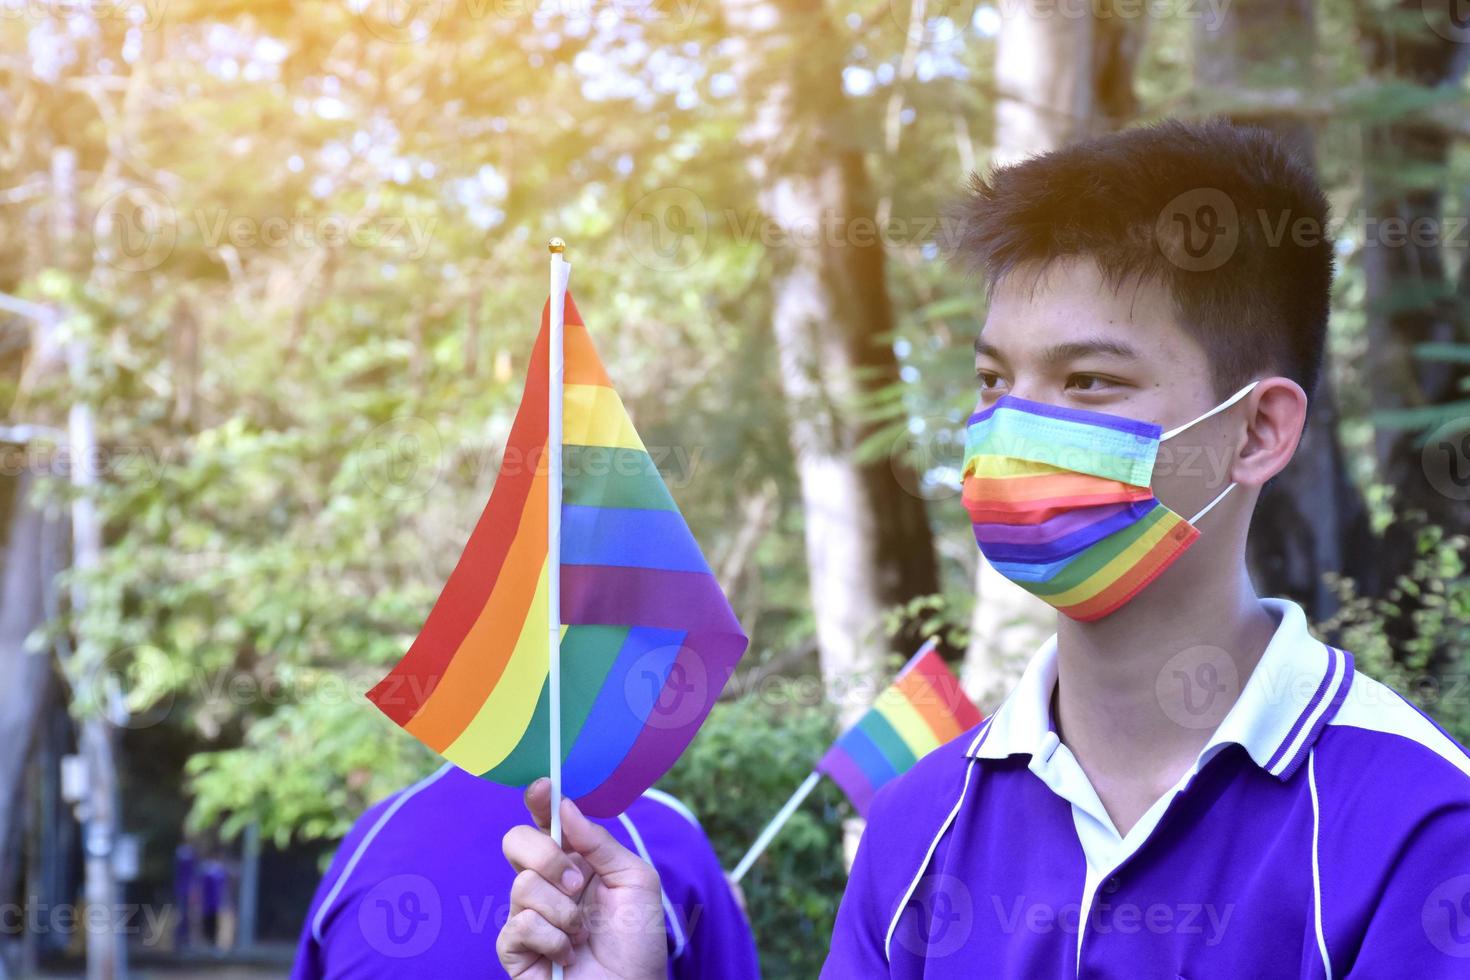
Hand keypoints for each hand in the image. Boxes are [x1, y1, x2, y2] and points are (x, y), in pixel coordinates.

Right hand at [497, 778, 668, 979]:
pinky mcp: (515, 948)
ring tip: (583, 934)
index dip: (538, 801)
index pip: (546, 822)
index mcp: (575, 862)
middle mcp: (547, 883)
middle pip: (517, 842)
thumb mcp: (635, 881)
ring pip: (523, 886)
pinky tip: (567, 955)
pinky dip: (553, 939)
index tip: (542, 788)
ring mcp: (528, 914)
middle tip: (576, 885)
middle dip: (547, 858)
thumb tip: (565, 808)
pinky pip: (520, 925)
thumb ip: (600, 844)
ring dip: (564, 912)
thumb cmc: (638, 941)